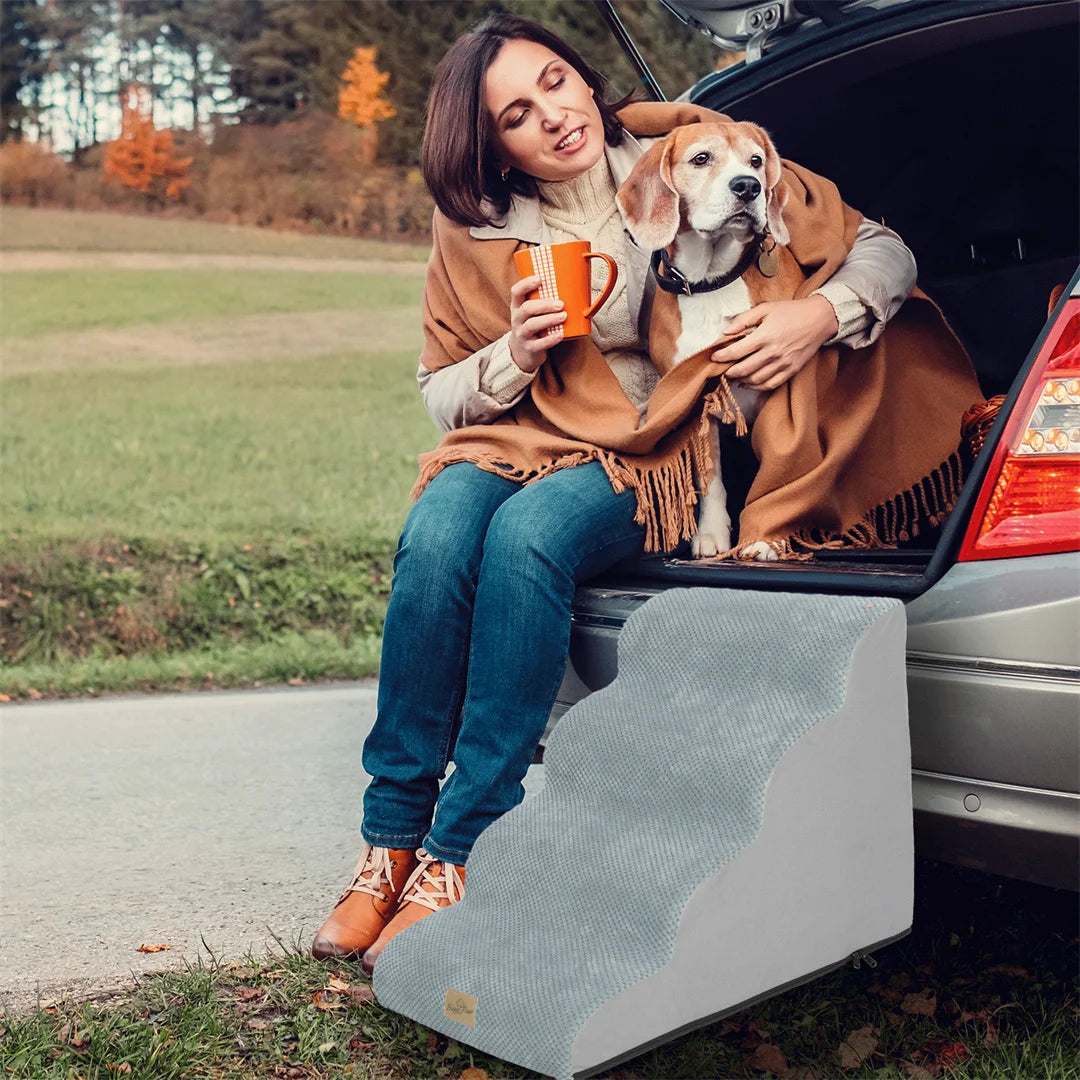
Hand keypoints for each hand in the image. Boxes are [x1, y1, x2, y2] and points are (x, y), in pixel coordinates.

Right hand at [508, 276, 566, 373]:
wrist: (522, 352)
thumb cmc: (532, 325)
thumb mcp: (531, 312)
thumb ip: (542, 300)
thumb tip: (571, 285)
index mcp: (517, 307)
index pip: (516, 292)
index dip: (526, 284)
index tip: (540, 279)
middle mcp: (517, 319)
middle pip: (526, 309)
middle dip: (544, 305)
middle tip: (561, 304)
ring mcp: (522, 334)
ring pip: (532, 325)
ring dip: (549, 319)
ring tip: (563, 316)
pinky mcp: (529, 348)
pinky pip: (539, 344)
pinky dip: (551, 339)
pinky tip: (561, 334)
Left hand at [710, 295, 838, 390]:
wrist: (819, 319)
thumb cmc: (791, 312)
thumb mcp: (765, 308)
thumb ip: (744, 319)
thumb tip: (726, 331)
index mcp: (765, 336)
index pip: (736, 352)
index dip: (722, 356)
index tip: (714, 357)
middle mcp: (773, 352)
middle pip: (744, 369)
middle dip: (729, 372)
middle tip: (722, 370)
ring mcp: (783, 363)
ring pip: (756, 380)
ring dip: (741, 380)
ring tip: (734, 376)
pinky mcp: (791, 370)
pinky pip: (771, 384)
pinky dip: (757, 387)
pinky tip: (749, 383)